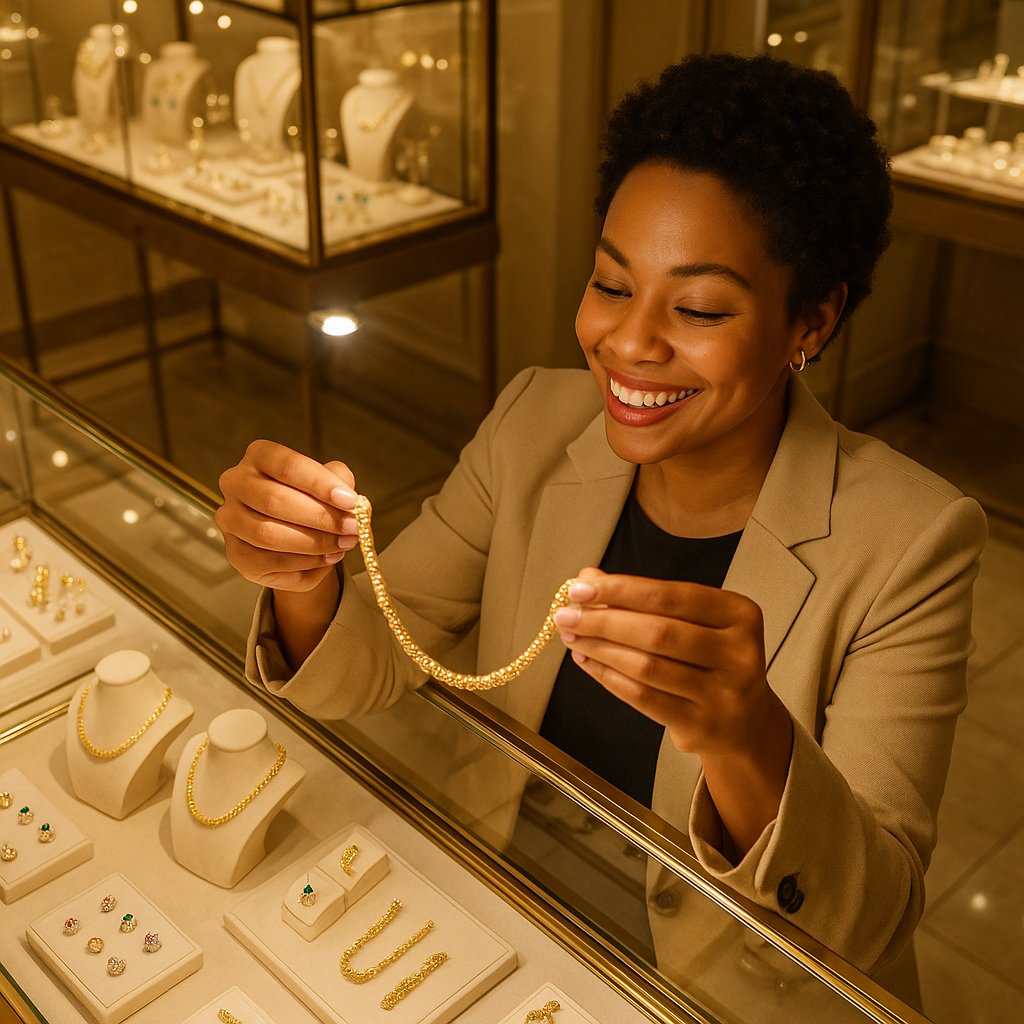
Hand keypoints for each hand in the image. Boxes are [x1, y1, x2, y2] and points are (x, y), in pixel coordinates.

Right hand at [216, 439, 358, 593]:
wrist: (295, 531)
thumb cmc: (311, 498)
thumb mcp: (329, 481)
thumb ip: (339, 483)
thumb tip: (348, 502)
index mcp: (259, 456)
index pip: (288, 466)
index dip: (320, 484)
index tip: (350, 501)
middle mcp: (236, 483)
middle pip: (274, 500)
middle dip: (320, 517)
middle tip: (351, 527)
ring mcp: (230, 519)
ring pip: (268, 534)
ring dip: (314, 543)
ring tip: (343, 545)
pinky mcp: (236, 553)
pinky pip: (270, 562)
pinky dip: (304, 563)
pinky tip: (327, 559)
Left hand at [552, 567, 777, 756]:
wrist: (746, 721)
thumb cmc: (711, 660)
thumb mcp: (691, 621)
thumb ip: (644, 598)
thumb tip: (589, 578)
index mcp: (739, 614)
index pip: (670, 595)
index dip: (621, 590)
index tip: (580, 587)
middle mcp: (739, 653)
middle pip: (658, 632)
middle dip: (603, 621)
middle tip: (566, 615)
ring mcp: (723, 694)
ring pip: (647, 666)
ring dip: (600, 649)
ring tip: (572, 636)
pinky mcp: (702, 726)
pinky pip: (643, 697)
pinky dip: (608, 677)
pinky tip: (587, 662)